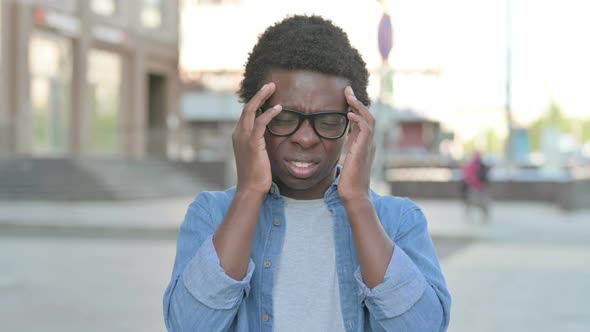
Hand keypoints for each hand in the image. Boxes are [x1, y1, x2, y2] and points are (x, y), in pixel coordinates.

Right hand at [232, 83, 281, 194]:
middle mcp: (238, 134)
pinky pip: (260, 123)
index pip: (246, 114)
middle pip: (247, 107)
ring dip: (262, 97)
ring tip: (272, 88)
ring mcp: (243, 138)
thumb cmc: (256, 174)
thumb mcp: (256, 154)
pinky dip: (269, 113)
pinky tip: (279, 108)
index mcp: (238, 135)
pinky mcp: (252, 143)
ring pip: (250, 110)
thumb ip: (260, 142)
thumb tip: (270, 137)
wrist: (250, 188)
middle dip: (258, 94)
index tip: (266, 94)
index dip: (255, 102)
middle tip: (270, 85)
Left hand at [338, 86, 375, 201]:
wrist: (354, 194)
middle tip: (347, 90)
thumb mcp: (346, 159)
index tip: (346, 97)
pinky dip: (358, 120)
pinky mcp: (364, 150)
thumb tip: (341, 140)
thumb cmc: (348, 180)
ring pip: (369, 119)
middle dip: (357, 101)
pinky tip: (349, 115)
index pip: (363, 120)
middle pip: (368, 115)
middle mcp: (369, 142)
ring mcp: (369, 146)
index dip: (356, 107)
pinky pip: (366, 130)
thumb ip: (346, 148)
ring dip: (358, 106)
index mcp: (364, 144)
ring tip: (349, 97)